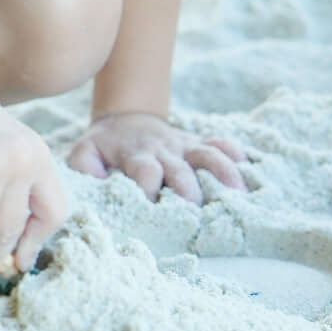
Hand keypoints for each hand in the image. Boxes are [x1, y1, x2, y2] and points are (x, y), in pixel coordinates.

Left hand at [67, 111, 247, 203]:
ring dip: (222, 172)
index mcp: (135, 156)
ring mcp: (183, 146)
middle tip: (197, 210)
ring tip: (238, 193)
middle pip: (180, 170)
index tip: (152, 208)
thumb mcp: (85, 153)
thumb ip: (83, 166)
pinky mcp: (197, 143)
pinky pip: (219, 142)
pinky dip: (233, 152)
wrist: (125, 120)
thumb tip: (96, 181)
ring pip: (206, 156)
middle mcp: (162, 151)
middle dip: (189, 189)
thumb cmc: (105, 147)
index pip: (144, 172)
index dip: (148, 188)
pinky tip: (248, 165)